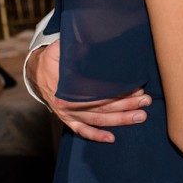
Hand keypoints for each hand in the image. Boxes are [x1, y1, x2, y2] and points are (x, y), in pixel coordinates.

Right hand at [26, 40, 151, 142]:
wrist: (36, 71)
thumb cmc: (54, 57)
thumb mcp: (62, 48)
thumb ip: (76, 46)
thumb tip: (92, 44)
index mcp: (66, 84)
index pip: (97, 91)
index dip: (118, 91)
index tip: (136, 88)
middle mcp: (67, 102)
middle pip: (101, 106)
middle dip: (126, 105)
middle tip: (145, 101)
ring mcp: (67, 113)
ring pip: (97, 120)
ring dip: (119, 119)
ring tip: (139, 116)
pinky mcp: (67, 119)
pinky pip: (81, 131)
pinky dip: (96, 136)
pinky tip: (112, 138)